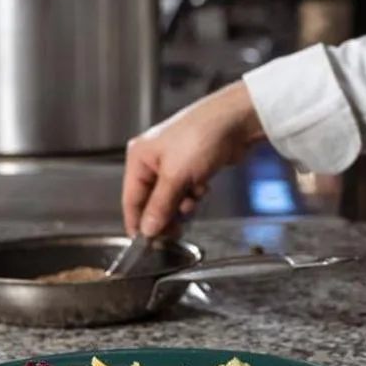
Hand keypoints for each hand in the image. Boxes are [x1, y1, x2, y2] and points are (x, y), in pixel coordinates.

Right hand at [120, 81, 267, 236]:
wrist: (235, 121)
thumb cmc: (201, 137)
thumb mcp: (176, 177)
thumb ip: (159, 207)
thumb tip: (147, 230)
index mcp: (139, 157)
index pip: (131, 199)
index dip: (138, 223)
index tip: (146, 244)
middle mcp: (152, 159)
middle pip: (151, 200)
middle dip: (165, 214)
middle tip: (175, 231)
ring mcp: (173, 162)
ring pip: (171, 197)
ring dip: (183, 203)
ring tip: (193, 197)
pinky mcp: (191, 165)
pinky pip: (186, 190)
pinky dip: (193, 193)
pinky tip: (202, 187)